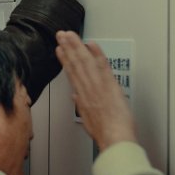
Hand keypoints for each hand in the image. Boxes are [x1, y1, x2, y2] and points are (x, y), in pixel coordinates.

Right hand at [55, 31, 136, 150]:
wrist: (115, 139)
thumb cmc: (104, 134)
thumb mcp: (88, 121)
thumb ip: (81, 106)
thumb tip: (76, 98)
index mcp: (82, 97)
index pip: (71, 74)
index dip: (65, 60)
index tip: (60, 50)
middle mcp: (88, 89)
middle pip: (75, 64)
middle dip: (68, 47)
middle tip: (61, 35)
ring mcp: (98, 85)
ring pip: (85, 62)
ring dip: (77, 46)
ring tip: (70, 35)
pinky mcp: (110, 85)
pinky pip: (102, 65)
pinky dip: (97, 53)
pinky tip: (91, 43)